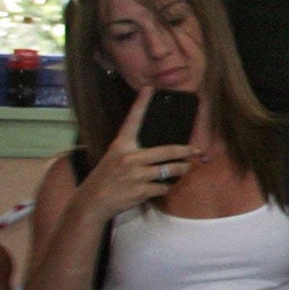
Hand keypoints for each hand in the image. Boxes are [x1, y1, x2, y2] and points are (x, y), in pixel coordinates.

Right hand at [77, 88, 198, 220]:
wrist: (92, 201)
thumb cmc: (107, 177)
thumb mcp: (115, 158)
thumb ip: (134, 151)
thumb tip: (162, 150)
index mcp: (121, 145)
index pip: (132, 120)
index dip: (142, 103)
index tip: (151, 88)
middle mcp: (129, 157)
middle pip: (167, 150)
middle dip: (186, 151)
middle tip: (196, 150)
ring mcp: (135, 175)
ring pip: (170, 170)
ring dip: (182, 170)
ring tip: (186, 168)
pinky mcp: (141, 190)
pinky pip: (164, 187)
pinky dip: (167, 187)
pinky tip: (164, 186)